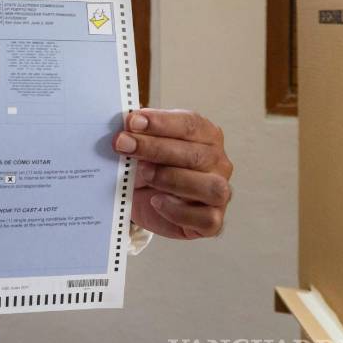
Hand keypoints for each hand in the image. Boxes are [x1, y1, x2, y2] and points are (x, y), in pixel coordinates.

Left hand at [113, 109, 232, 239]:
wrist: (143, 200)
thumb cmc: (148, 166)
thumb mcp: (141, 145)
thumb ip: (138, 132)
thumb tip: (126, 124)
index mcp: (206, 136)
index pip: (190, 124)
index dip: (160, 122)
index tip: (132, 122)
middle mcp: (218, 163)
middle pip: (195, 154)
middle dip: (155, 148)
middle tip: (124, 144)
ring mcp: (219, 193)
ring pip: (212, 187)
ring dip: (172, 179)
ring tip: (144, 174)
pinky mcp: (212, 220)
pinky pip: (206, 219)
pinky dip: (178, 211)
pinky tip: (156, 201)